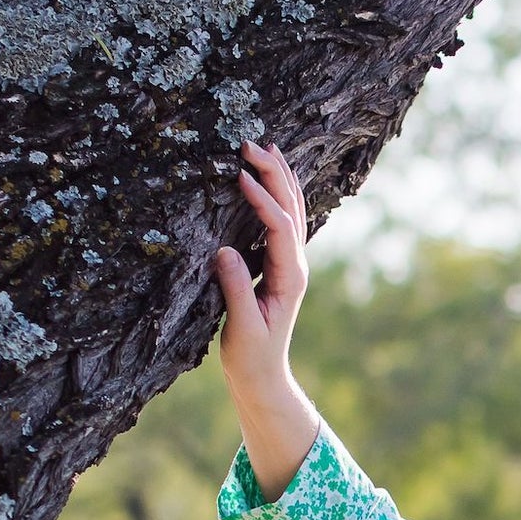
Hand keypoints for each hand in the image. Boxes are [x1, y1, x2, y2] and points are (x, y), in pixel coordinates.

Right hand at [211, 140, 318, 497]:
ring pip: (291, 212)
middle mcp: (295, 267)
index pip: (280, 229)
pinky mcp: (277, 265)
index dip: (263, 201)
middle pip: (292, 211)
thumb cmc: (251, 356)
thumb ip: (236, 291)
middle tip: (253, 144)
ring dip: (279, 179)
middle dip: (275, 175)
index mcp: (290, 279)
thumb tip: (224, 252)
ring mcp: (289, 264)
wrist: (262, 375)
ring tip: (266, 147)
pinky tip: (264, 179)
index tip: (241, 175)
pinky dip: (274, 196)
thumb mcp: (241, 327)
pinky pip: (280, 222)